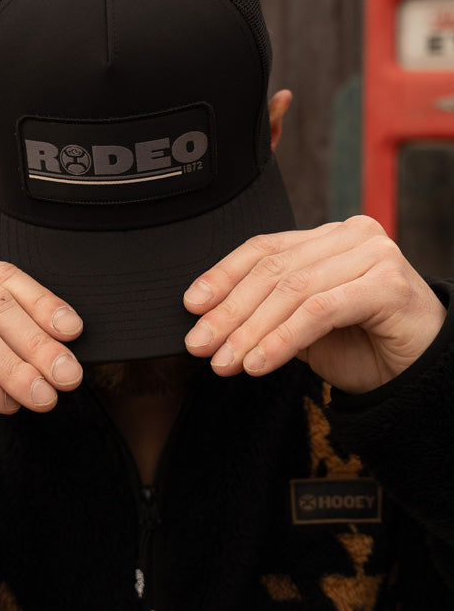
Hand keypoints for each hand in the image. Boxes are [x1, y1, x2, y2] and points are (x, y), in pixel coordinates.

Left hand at [183, 216, 446, 393]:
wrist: (420, 375)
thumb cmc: (364, 346)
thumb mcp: (304, 328)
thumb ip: (267, 313)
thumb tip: (207, 319)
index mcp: (328, 237)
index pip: (264, 248)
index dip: (222, 275)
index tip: (190, 306)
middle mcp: (352, 235)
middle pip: (273, 269)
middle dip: (229, 311)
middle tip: (200, 344)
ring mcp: (374, 255)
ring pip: (293, 290)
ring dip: (250, 330)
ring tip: (226, 363)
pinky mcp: (387, 284)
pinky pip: (319, 311)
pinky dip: (282, 339)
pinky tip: (258, 363)